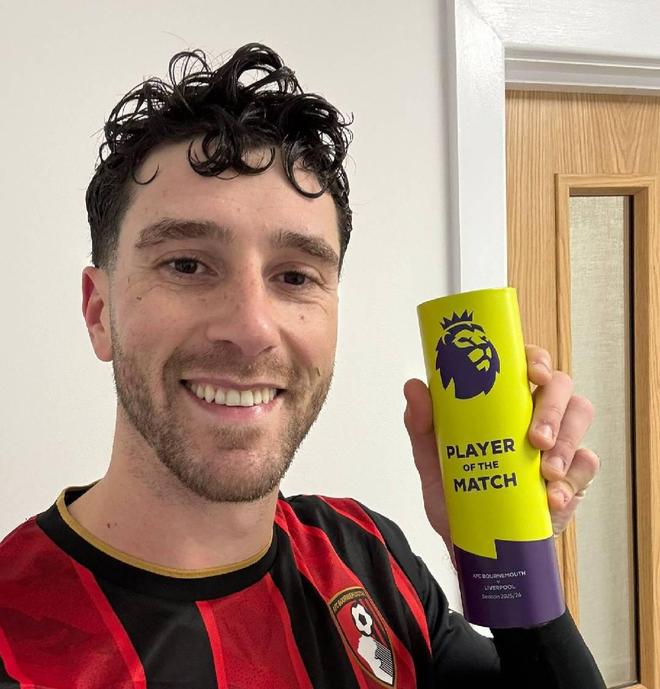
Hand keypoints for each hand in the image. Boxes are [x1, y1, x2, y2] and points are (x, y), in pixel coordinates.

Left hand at [403, 344, 598, 559]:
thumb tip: (414, 386)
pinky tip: (553, 497)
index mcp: (503, 402)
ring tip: (546, 472)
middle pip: (562, 387)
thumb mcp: (431, 459)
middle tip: (535, 439)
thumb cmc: (454, 494)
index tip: (532, 373)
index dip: (536, 359)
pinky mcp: (571, 477)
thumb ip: (421, 424)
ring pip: (581, 418)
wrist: (470, 548)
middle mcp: (534, 414)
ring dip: (567, 442)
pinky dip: (573, 479)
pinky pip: (587, 464)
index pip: (527, 364)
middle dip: (554, 408)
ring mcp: (556, 445)